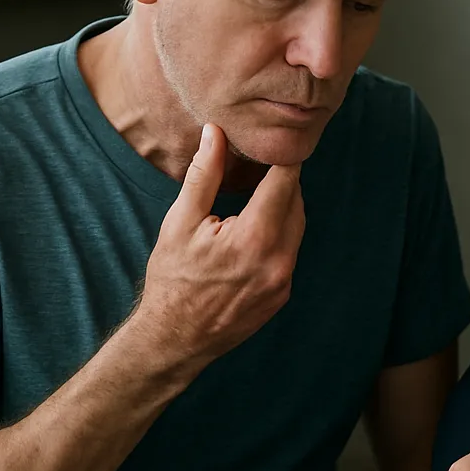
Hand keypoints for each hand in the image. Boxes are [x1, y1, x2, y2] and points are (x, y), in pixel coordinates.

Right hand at [133, 123, 305, 369]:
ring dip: (283, 207)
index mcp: (255, 238)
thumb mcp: (180, 222)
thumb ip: (203, 174)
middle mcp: (279, 259)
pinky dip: (278, 235)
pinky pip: (290, 252)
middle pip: (296, 203)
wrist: (174, 338)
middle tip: (262, 165)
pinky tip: (254, 233)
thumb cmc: (172, 279)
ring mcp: (285, 280)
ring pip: (296, 227)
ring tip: (257, 195)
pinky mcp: (284, 293)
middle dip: (282, 181)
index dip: (283, 156)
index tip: (276, 140)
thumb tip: (215, 132)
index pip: (285, 181)